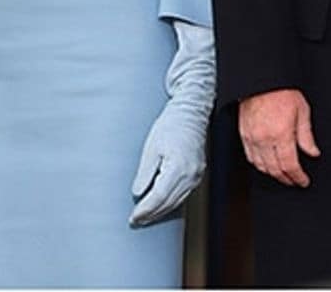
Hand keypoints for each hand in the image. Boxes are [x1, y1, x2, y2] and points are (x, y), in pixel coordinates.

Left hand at [130, 21, 214, 225]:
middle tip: (135, 221)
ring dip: (161, 210)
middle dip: (151, 214)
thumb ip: (145, 173)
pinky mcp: (198, 172)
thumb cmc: (171, 124)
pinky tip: (161, 204)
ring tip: (145, 216)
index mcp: (178, 167)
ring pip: (177, 200)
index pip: (158, 197)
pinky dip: (171, 201)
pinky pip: (183, 193)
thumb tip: (138, 193)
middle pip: (169, 202)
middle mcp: (190, 174)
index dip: (144, 210)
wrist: (191, 110)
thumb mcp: (151, 147)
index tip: (133, 217)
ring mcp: (197, 174)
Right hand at [239, 88, 319, 187]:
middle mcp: (265, 139)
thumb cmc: (281, 90)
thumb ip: (307, 135)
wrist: (262, 79)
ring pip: (261, 167)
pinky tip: (266, 165)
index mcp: (281, 133)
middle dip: (286, 179)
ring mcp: (252, 138)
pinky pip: (250, 157)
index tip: (303, 181)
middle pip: (275, 170)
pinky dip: (259, 165)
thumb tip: (313, 152)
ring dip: (272, 174)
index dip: (298, 177)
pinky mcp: (243, 134)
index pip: (290, 165)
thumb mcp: (302, 110)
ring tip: (282, 175)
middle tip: (294, 181)